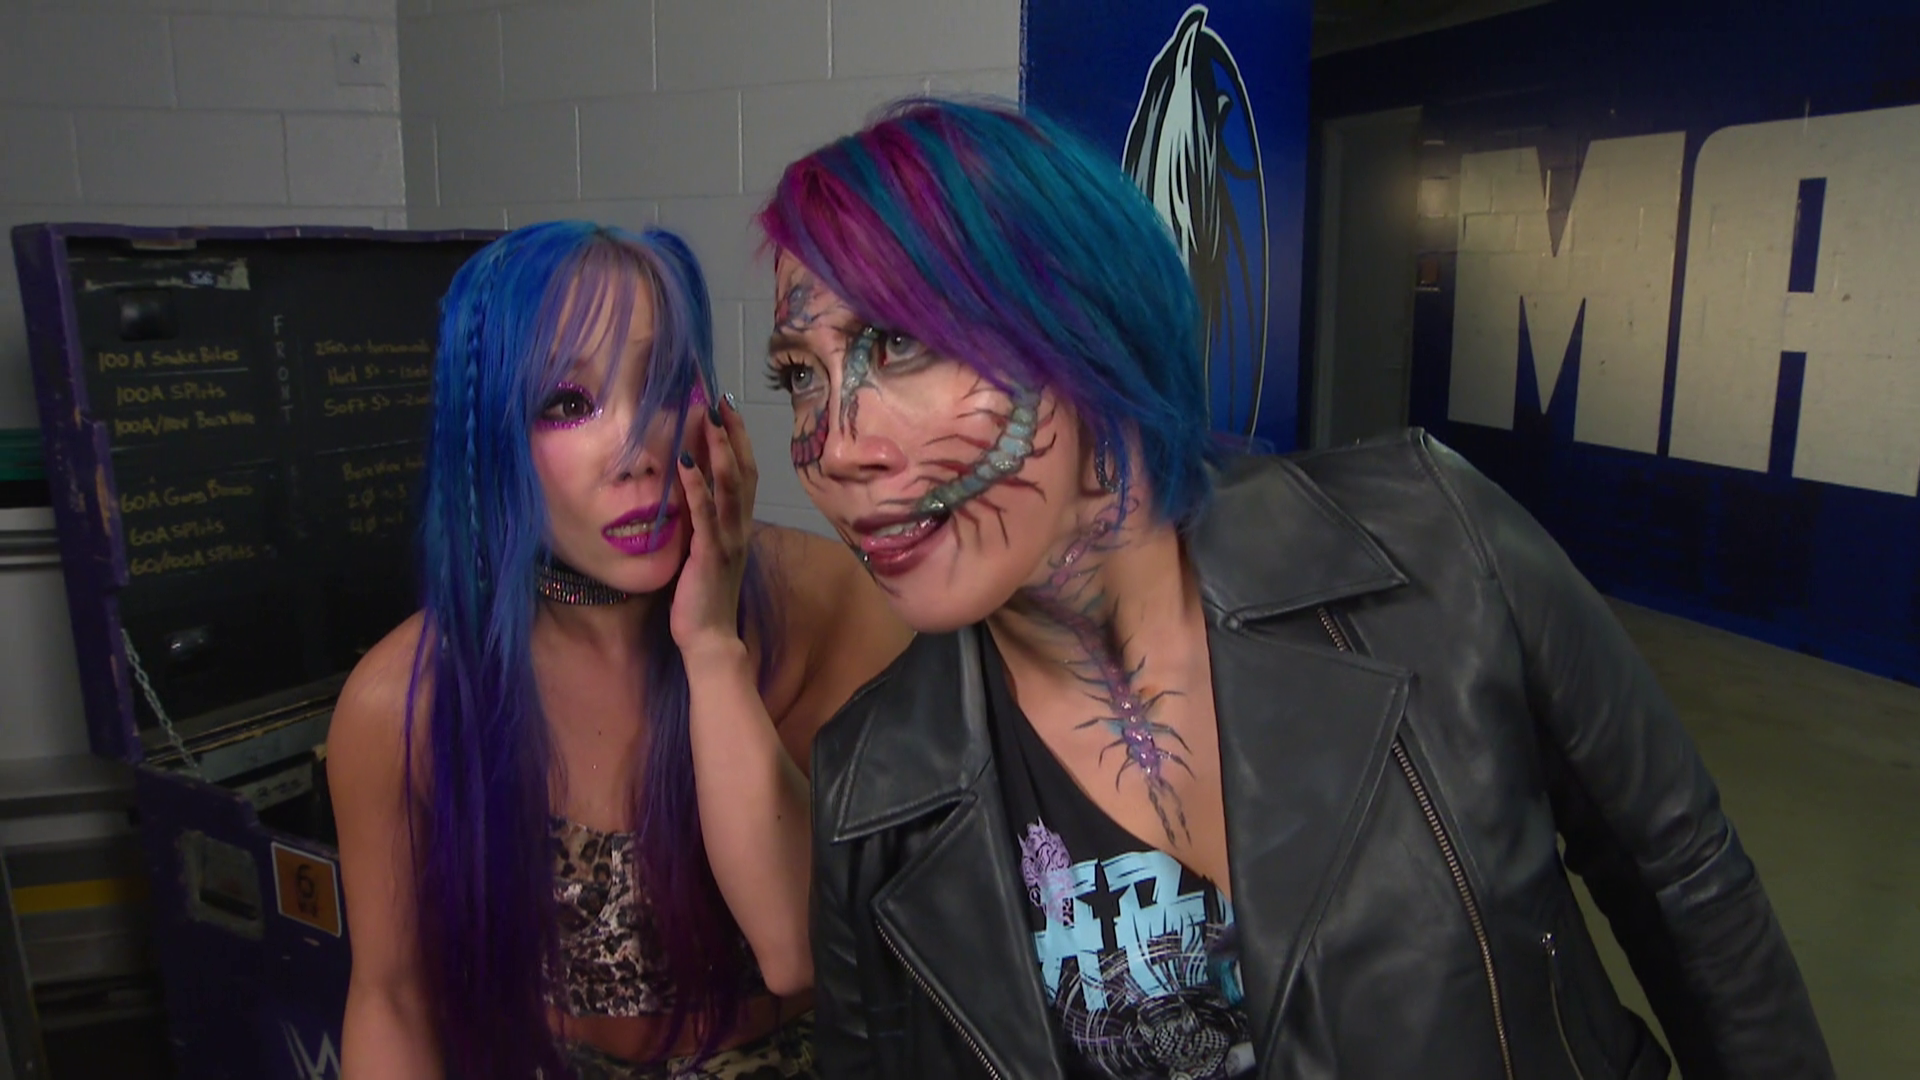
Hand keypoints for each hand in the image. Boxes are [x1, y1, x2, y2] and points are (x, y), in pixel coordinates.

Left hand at [671, 393, 758, 659]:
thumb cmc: (704, 594)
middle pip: (743, 471)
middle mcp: (740, 527)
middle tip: (721, 399)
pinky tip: (685, 464)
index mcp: (739, 524)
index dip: (738, 438)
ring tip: (709, 419)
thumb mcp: (706, 547)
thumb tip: (690, 486)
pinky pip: (705, 516)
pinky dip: (696, 487)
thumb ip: (705, 519)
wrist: (710, 638)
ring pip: (729, 487)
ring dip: (719, 450)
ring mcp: (728, 540)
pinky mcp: (710, 555)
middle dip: (733, 433)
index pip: (744, 472)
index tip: (726, 406)